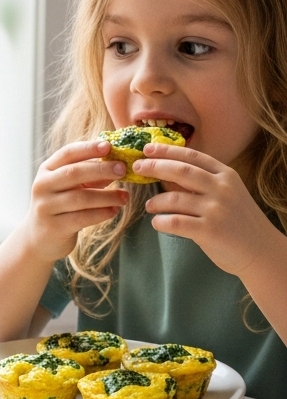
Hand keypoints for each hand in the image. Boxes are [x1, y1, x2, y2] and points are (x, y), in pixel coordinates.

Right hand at [24, 139, 128, 261]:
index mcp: (47, 170)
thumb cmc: (60, 207)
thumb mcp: (70, 187)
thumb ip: (88, 174)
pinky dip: (102, 213)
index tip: (109, 146)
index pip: (68, 153)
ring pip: (80, 198)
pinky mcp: (54, 227)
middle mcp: (43, 186)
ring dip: (107, 196)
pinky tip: (114, 210)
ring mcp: (46, 207)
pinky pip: (82, 218)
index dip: (89, 148)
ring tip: (124, 196)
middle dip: (101, 169)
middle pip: (74, 173)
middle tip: (123, 169)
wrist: (39, 239)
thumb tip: (116, 163)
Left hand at [133, 144, 274, 277]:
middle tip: (138, 167)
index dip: (168, 151)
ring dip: (156, 201)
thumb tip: (166, 171)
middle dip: (155, 166)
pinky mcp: (209, 230)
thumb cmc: (237, 220)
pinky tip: (157, 222)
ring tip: (150, 205)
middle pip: (181, 171)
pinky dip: (160, 222)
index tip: (148, 148)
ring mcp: (216, 209)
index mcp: (225, 175)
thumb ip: (201, 183)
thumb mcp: (226, 193)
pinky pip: (175, 222)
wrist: (259, 250)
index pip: (192, 156)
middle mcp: (221, 188)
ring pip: (174, 198)